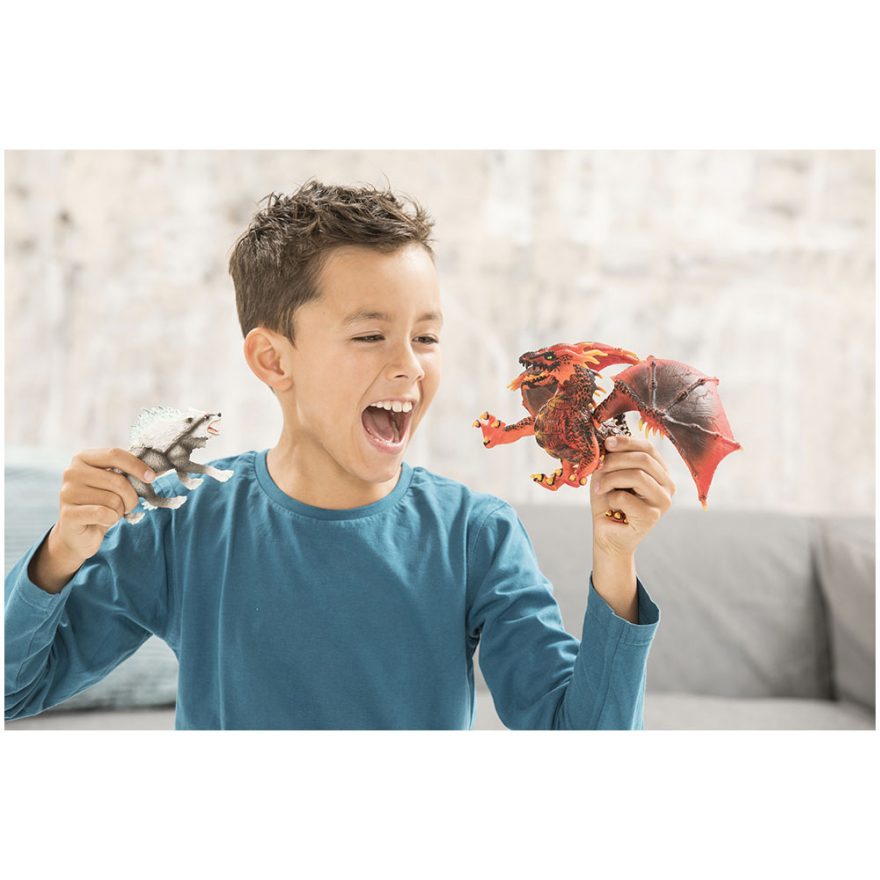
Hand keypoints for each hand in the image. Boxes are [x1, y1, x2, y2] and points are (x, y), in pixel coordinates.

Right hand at [54, 448, 153, 561]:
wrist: (80, 533)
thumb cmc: (101, 504)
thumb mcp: (113, 484)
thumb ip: (126, 473)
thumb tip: (152, 473)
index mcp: (83, 458)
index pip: (114, 454)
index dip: (136, 466)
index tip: (151, 477)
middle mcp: (71, 472)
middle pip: (117, 480)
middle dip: (131, 497)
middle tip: (128, 505)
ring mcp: (67, 493)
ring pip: (112, 499)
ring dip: (119, 510)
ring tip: (110, 512)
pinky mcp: (67, 514)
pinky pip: (103, 514)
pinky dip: (111, 519)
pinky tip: (103, 521)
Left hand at [589, 434, 675, 557]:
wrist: (607, 533)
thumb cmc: (608, 501)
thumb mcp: (608, 473)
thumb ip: (612, 457)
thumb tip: (609, 439)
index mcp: (660, 471)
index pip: (648, 448)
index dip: (626, 442)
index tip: (606, 443)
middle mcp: (668, 485)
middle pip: (643, 459)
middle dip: (614, 461)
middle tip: (597, 468)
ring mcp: (663, 501)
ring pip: (637, 476)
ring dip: (611, 479)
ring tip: (600, 488)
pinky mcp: (652, 517)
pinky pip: (626, 497)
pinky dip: (611, 498)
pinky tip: (610, 506)